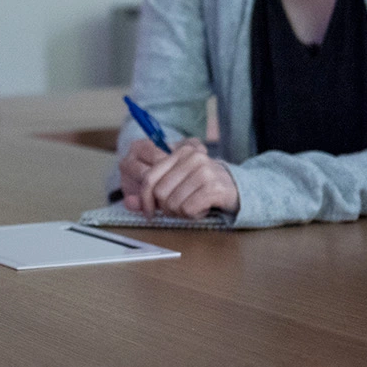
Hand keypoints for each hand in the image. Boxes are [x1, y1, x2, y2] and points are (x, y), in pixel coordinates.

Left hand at [118, 137, 238, 218]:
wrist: (238, 188)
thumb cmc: (203, 187)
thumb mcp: (177, 184)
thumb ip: (151, 194)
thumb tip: (128, 203)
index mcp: (179, 152)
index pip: (149, 178)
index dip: (145, 199)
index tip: (149, 212)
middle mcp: (191, 158)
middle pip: (160, 193)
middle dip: (166, 208)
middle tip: (179, 209)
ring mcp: (203, 171)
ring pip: (173, 203)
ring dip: (181, 212)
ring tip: (193, 206)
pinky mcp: (213, 187)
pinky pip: (189, 209)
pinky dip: (193, 215)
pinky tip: (203, 208)